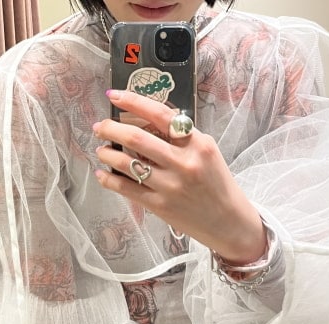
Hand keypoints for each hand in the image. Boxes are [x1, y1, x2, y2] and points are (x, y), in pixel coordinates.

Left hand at [93, 90, 266, 264]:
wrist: (229, 223)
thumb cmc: (218, 185)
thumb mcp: (208, 152)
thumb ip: (182, 137)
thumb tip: (147, 122)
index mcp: (197, 144)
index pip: (160, 115)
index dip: (133, 102)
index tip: (115, 96)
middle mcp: (183, 163)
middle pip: (137, 139)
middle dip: (111, 129)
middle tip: (99, 126)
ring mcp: (170, 186)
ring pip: (128, 164)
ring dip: (108, 154)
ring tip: (101, 149)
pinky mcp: (160, 206)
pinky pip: (127, 189)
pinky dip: (110, 180)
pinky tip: (102, 174)